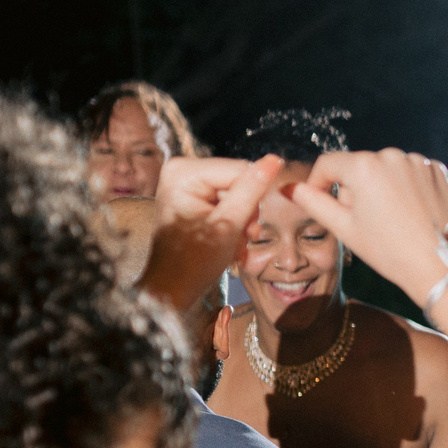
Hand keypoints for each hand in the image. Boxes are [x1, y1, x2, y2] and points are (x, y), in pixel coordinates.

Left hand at [140, 154, 283, 310]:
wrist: (172, 287)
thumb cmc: (193, 262)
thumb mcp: (228, 225)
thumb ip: (252, 190)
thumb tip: (274, 160)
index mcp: (183, 172)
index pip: (239, 170)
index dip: (252, 198)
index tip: (247, 229)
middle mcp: (180, 169)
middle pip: (237, 179)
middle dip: (246, 211)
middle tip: (241, 238)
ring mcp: (185, 182)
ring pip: (236, 191)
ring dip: (242, 220)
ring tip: (235, 243)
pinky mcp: (191, 195)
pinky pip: (225, 199)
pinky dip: (232, 221)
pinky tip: (228, 240)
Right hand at [287, 149, 447, 303]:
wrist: (439, 266)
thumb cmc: (388, 251)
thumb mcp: (343, 228)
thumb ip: (312, 203)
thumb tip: (289, 189)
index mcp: (363, 166)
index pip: (327, 164)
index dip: (318, 183)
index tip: (322, 203)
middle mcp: (391, 155)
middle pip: (357, 167)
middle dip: (354, 189)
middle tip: (364, 222)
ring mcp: (417, 161)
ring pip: (384, 169)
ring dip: (380, 187)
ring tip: (390, 220)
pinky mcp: (437, 170)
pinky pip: (409, 173)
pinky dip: (405, 187)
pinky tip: (410, 213)